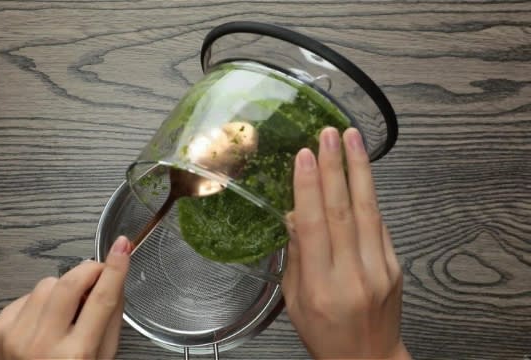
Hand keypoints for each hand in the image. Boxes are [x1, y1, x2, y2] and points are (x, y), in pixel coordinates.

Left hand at [0, 236, 130, 359]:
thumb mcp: (101, 359)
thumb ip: (109, 320)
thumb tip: (113, 279)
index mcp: (76, 355)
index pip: (101, 299)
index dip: (114, 268)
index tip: (122, 247)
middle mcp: (42, 345)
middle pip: (70, 283)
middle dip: (89, 270)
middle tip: (98, 273)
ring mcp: (15, 337)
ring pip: (46, 284)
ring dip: (63, 290)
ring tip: (66, 313)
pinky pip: (25, 296)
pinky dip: (39, 303)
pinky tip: (43, 323)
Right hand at [283, 127, 409, 359]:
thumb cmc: (324, 333)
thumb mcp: (295, 301)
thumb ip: (297, 256)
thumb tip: (296, 213)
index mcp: (321, 287)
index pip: (315, 228)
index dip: (309, 188)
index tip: (305, 155)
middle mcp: (353, 275)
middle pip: (343, 212)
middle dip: (335, 167)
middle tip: (329, 134)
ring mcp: (379, 269)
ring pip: (368, 211)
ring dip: (359, 171)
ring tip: (353, 138)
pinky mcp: (395, 266)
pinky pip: (379, 225)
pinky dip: (368, 195)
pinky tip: (361, 172)